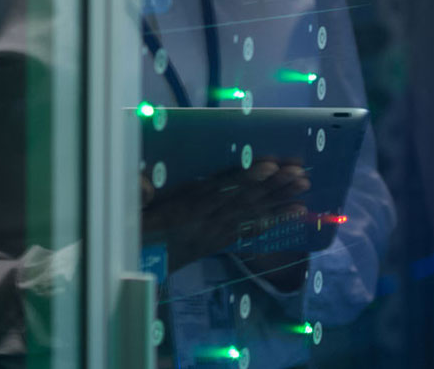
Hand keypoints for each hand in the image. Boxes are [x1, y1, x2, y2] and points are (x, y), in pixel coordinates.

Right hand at [141, 157, 311, 267]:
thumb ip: (137, 194)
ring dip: (279, 200)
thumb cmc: (133, 232)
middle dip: (273, 187)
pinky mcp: (220, 242)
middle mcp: (204, 224)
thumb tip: (144, 187)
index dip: (244, 179)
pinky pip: (250, 231)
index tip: (269, 167)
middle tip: (301, 175)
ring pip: (250, 214)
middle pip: (243, 202)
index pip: (218, 192)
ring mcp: (214, 235)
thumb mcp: (129, 212)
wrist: (137, 267)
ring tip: (304, 188)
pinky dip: (273, 220)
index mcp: (182, 213)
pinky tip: (293, 213)